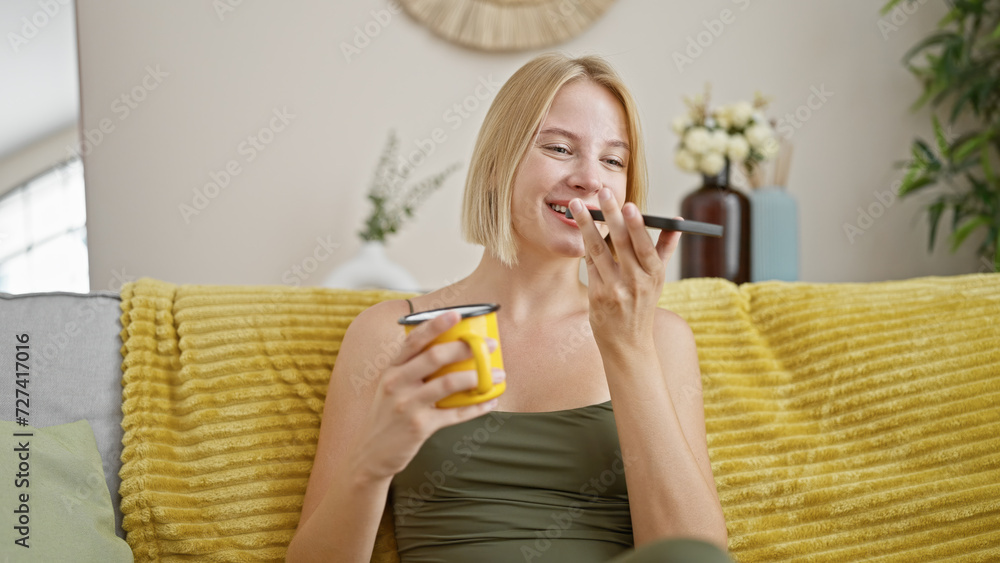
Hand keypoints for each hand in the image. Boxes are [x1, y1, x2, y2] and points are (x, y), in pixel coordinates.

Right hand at [350, 311, 503, 481]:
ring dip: (478, 377)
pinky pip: (454, 414)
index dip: (435, 325)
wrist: (369, 455)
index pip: (413, 340)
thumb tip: (448, 351)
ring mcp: (406, 405)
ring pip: (449, 383)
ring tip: (497, 375)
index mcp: (391, 370)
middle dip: (466, 348)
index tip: (456, 314)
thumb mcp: (390, 388)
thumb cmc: (387, 416)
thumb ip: (411, 370)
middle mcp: (396, 384)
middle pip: (435, 357)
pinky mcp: (419, 427)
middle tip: (489, 346)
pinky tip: (489, 401)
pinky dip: (476, 407)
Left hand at [570, 188, 681, 350]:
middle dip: (611, 216)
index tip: (629, 206)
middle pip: (621, 244)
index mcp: (654, 275)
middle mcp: (636, 283)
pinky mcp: (597, 296)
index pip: (646, 247)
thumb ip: (665, 249)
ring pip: (598, 251)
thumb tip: (677, 222)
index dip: (637, 226)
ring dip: (586, 225)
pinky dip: (585, 244)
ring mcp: (615, 290)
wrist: (628, 344)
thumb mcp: (658, 280)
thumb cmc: (642, 305)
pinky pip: (589, 264)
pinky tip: (579, 227)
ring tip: (577, 206)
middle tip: (602, 193)